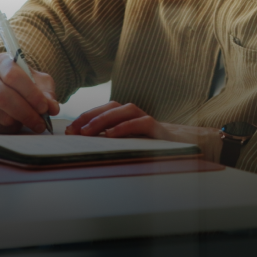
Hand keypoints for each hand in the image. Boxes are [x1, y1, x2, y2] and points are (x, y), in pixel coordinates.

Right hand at [0, 53, 59, 133]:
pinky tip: (17, 122)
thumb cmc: (22, 81)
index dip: (30, 93)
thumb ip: (46, 92)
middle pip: (4, 97)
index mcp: (1, 62)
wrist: (0, 85)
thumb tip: (53, 108)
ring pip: (1, 114)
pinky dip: (11, 128)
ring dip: (20, 122)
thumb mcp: (37, 80)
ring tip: (32, 121)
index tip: (44, 107)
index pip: (13, 76)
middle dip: (26, 112)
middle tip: (41, 123)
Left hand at [65, 101, 222, 162]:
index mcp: (126, 117)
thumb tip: (86, 144)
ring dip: (102, 119)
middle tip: (73, 130)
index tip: (69, 129)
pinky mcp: (157, 129)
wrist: (186, 149)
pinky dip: (124, 127)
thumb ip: (112, 142)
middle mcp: (135, 114)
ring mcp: (146, 119)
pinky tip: (111, 135)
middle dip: (89, 117)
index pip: (103, 111)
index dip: (85, 118)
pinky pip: (140, 123)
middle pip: (109, 107)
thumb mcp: (129, 146)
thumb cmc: (153, 149)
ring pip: (121, 111)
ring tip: (86, 132)